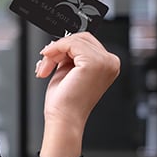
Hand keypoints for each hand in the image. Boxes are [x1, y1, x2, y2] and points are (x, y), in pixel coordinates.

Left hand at [35, 32, 119, 156]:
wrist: (64, 118)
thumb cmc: (65, 101)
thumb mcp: (69, 70)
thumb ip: (70, 55)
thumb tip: (62, 41)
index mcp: (108, 64)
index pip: (86, 42)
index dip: (65, 47)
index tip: (49, 57)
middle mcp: (110, 62)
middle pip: (81, 38)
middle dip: (59, 49)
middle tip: (46, 64)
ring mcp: (104, 61)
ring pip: (74, 40)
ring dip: (54, 52)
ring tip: (46, 68)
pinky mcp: (93, 62)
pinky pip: (70, 43)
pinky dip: (55, 50)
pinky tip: (47, 64)